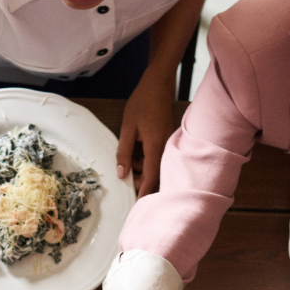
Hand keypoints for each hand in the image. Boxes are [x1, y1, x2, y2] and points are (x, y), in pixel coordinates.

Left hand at [116, 67, 177, 195]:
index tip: (138, 207)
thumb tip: (121, 173)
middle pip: (155, 175)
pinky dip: (146, 159)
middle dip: (140, 180)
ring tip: (129, 156)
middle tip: (125, 176)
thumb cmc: (142, 102)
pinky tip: (136, 150)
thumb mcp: (128, 127)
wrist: (159, 83)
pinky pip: (157, 157)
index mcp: (155, 146)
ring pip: (156, 166)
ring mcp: (168, 144)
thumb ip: (124, 152)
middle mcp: (165, 147)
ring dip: (142, 168)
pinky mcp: (167, 140)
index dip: (143, 193)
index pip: (150, 177)